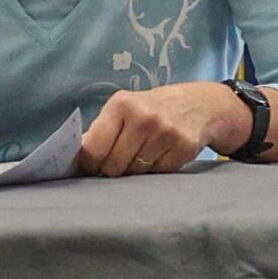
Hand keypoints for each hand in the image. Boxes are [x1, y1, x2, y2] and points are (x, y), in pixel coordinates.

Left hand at [79, 83, 226, 176]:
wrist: (198, 104)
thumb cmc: (152, 109)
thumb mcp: (125, 108)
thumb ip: (102, 130)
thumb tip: (79, 159)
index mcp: (121, 105)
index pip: (93, 149)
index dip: (90, 164)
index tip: (93, 166)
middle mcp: (143, 117)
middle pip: (113, 166)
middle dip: (113, 169)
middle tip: (120, 162)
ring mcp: (166, 133)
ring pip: (135, 172)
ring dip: (135, 170)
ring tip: (142, 155)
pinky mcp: (184, 148)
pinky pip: (158, 174)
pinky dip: (155, 170)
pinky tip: (160, 155)